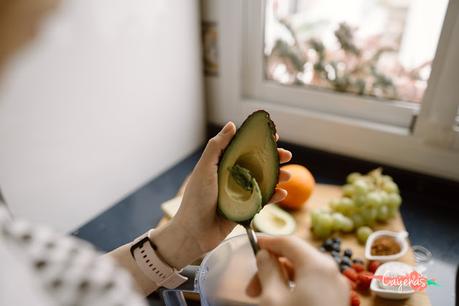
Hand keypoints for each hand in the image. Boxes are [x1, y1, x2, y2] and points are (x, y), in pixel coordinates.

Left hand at [152, 122, 291, 268]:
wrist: (194, 233)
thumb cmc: (196, 200)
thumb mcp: (204, 169)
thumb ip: (217, 147)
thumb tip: (232, 125)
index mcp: (221, 164)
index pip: (243, 147)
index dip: (258, 141)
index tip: (274, 135)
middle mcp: (231, 176)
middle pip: (256, 163)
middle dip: (273, 159)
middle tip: (287, 156)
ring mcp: (239, 193)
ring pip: (262, 181)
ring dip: (277, 177)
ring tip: (288, 176)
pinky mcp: (244, 209)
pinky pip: (262, 200)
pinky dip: (273, 197)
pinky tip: (282, 194)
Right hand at [247, 236, 348, 305]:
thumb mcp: (272, 298)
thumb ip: (267, 270)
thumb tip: (265, 254)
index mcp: (317, 264)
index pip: (289, 241)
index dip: (268, 241)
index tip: (251, 245)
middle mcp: (332, 271)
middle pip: (296, 258)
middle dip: (272, 268)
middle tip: (251, 288)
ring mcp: (338, 288)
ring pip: (304, 273)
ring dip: (281, 280)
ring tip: (262, 299)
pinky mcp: (338, 302)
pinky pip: (314, 286)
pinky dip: (295, 289)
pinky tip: (281, 303)